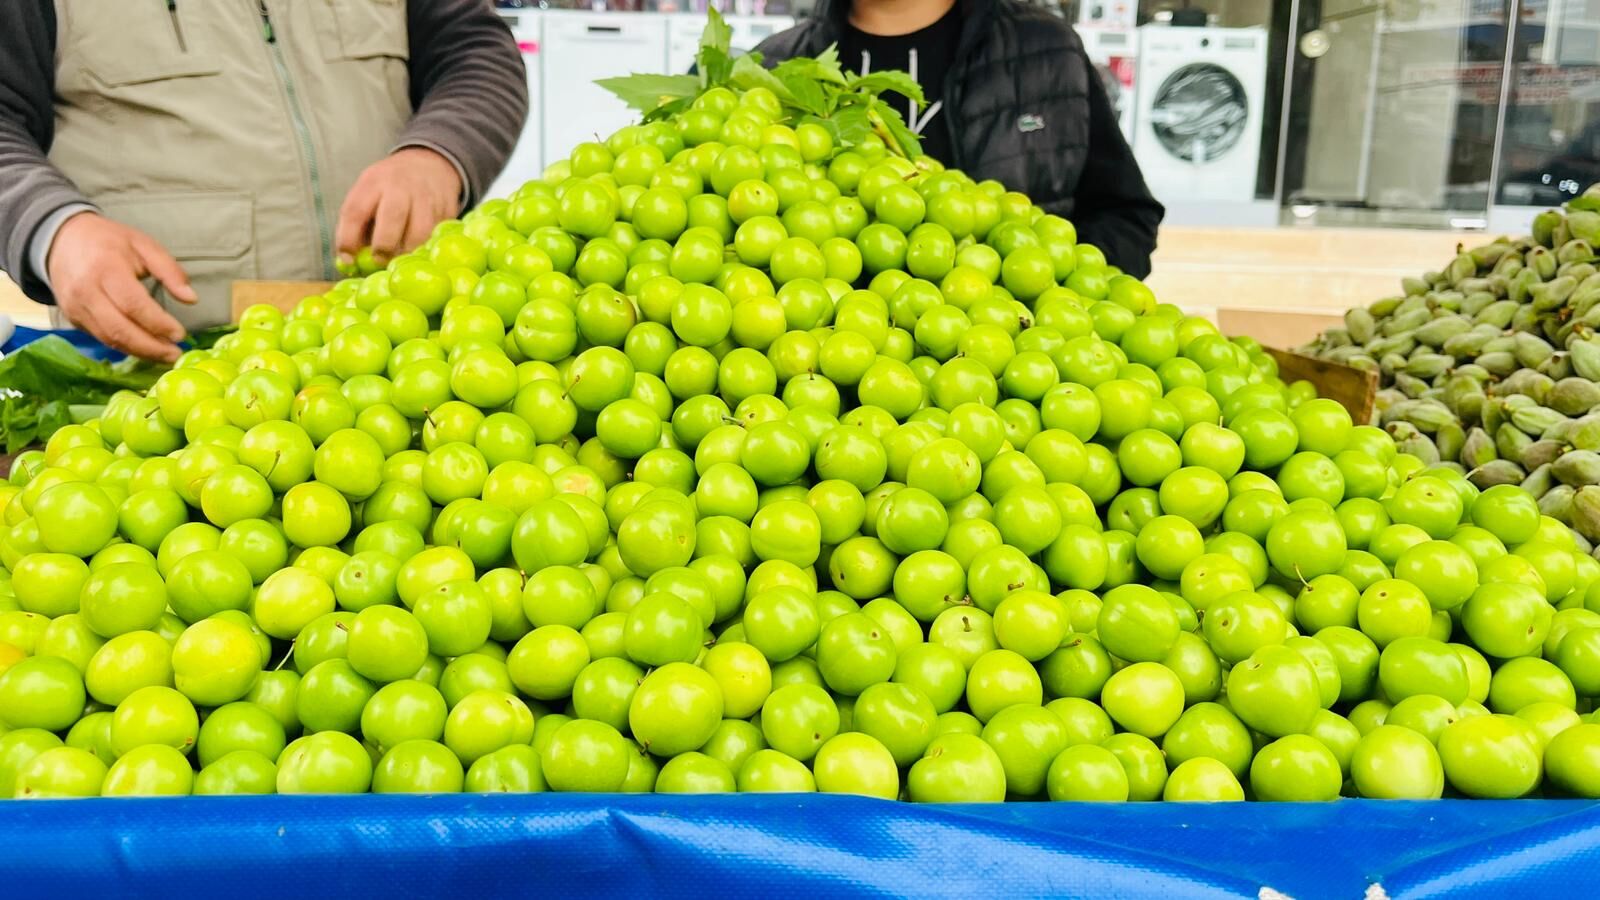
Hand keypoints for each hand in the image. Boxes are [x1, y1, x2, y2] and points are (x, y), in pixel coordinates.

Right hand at [47, 213, 195, 362]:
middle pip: (120, 329)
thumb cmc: (109, 241)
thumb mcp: (143, 245)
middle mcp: (86, 292)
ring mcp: (76, 308)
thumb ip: (169, 270)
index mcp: (106, 269)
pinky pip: (101, 337)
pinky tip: (145, 348)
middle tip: (176, 355)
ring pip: (109, 339)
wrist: (61, 240)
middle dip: (151, 347)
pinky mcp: (72, 318)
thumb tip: (191, 299)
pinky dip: (125, 347)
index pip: (133, 304)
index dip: (158, 324)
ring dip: (140, 352)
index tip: (180, 335)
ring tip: (165, 356)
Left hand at [336, 147, 462, 268]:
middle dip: (384, 245)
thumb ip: (358, 223)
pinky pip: (437, 234)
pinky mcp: (447, 208)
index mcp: (373, 181)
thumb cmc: (390, 188)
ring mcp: (427, 196)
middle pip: (392, 217)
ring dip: (409, 250)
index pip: (355, 210)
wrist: (429, 166)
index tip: (348, 259)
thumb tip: (350, 260)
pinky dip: (428, 247)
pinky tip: (420, 249)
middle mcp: (400, 185)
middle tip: (380, 261)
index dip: (348, 238)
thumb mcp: (369, 193)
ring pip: (421, 230)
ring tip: (402, 257)